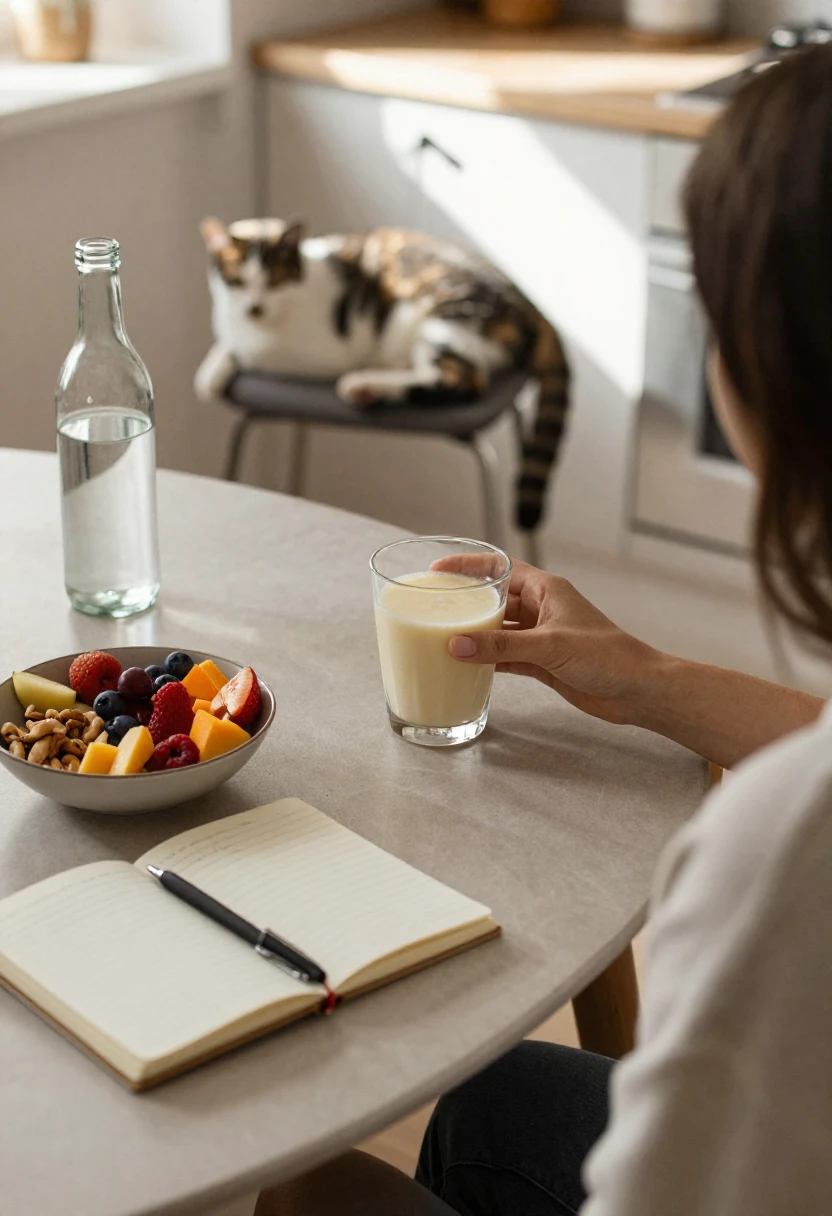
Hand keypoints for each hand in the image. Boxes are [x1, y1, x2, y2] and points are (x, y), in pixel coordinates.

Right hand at [435, 557, 660, 725]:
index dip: (470, 565)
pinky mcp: (544, 663)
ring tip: (443, 636)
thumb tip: (457, 645)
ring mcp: (543, 636)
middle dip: (467, 602)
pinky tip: (468, 665)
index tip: (439, 568)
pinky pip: (507, 656)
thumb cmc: (607, 656)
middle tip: (434, 606)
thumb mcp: (549, 645)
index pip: (501, 566)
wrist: (637, 690)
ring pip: (500, 630)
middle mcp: (542, 609)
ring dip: (476, 634)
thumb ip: (501, 646)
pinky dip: (489, 660)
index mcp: (547, 589)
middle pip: (496, 598)